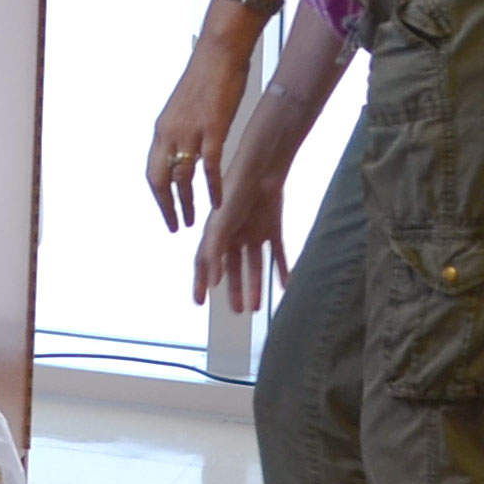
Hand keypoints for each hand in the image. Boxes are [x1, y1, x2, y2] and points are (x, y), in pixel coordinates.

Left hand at [146, 41, 246, 235]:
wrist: (219, 53)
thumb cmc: (207, 77)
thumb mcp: (185, 109)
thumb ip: (182, 131)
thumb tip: (184, 149)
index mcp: (162, 128)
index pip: (152, 170)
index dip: (158, 194)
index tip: (166, 212)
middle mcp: (170, 133)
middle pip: (160, 179)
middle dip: (167, 207)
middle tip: (176, 226)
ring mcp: (189, 132)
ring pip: (183, 177)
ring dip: (188, 202)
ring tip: (195, 221)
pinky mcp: (211, 129)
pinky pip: (208, 167)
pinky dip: (212, 188)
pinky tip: (217, 202)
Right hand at [194, 160, 289, 313]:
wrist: (261, 171)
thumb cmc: (233, 193)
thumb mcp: (218, 225)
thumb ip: (214, 252)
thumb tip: (212, 281)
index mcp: (216, 233)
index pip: (205, 263)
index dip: (201, 281)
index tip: (199, 302)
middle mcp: (234, 235)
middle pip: (232, 268)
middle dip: (234, 290)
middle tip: (237, 312)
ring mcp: (254, 232)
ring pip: (255, 265)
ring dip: (256, 285)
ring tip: (257, 307)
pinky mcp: (272, 228)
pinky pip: (277, 253)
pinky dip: (282, 269)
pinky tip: (284, 285)